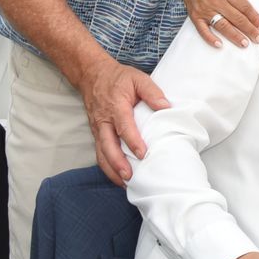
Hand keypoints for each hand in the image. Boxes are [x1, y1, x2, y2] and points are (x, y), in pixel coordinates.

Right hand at [78, 59, 169, 183]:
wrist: (92, 75)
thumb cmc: (119, 78)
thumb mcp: (138, 78)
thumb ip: (152, 92)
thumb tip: (166, 107)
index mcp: (116, 106)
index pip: (124, 126)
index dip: (132, 141)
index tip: (142, 153)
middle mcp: (104, 120)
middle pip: (108, 145)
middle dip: (118, 163)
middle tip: (130, 176)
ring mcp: (98, 129)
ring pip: (101, 153)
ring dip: (111, 169)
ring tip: (125, 183)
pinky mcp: (96, 134)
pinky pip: (99, 153)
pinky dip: (107, 166)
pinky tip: (118, 176)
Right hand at [181, 0, 258, 47]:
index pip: (244, 7)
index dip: (254, 18)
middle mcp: (216, 1)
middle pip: (236, 18)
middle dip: (248, 29)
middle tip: (258, 39)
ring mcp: (205, 10)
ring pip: (221, 25)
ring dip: (233, 35)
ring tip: (244, 44)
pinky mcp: (196, 16)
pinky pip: (202, 29)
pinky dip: (209, 38)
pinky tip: (219, 45)